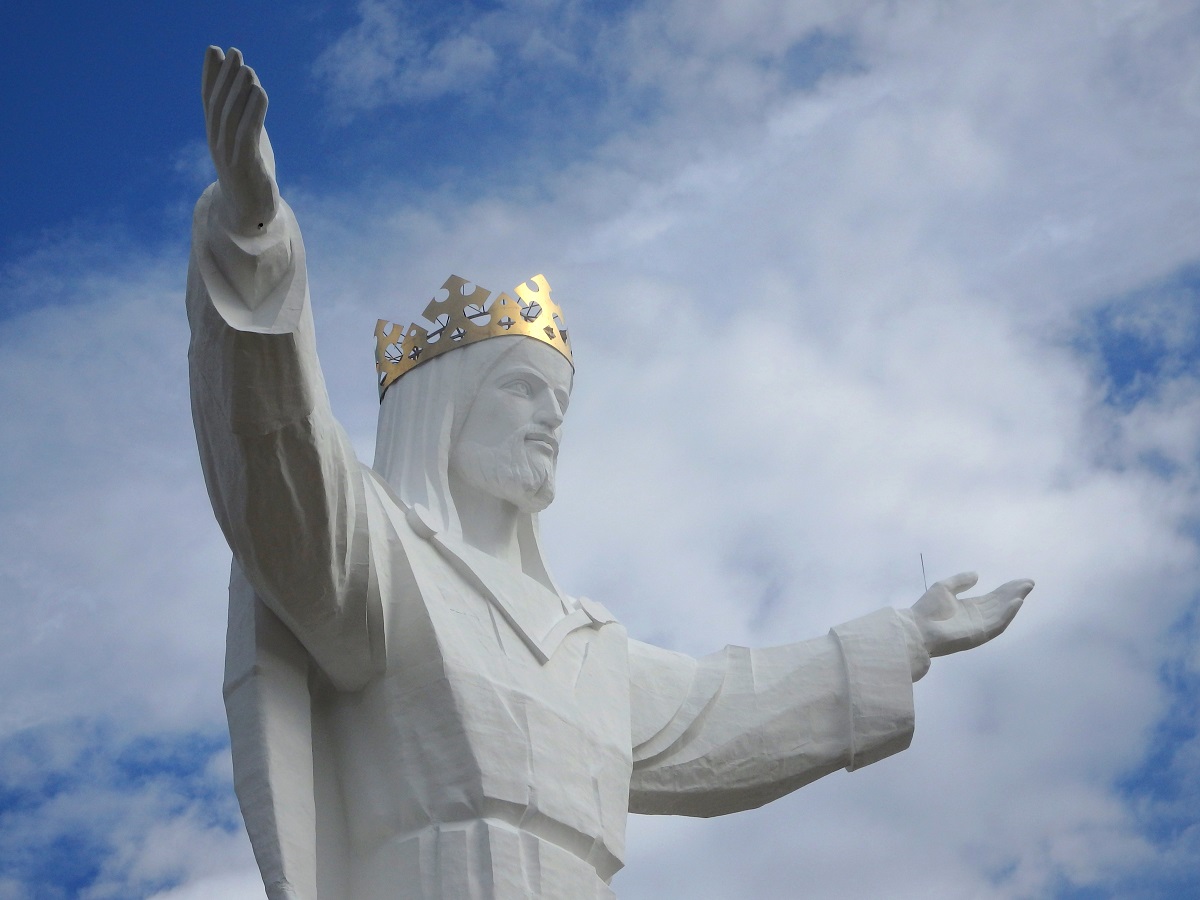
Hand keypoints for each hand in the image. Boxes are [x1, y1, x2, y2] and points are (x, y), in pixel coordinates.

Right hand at [202, 46, 279, 233]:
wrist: (249, 214)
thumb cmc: (249, 174)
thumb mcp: (246, 141)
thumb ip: (245, 117)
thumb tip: (249, 90)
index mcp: (215, 136)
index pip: (208, 100)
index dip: (211, 74)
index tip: (215, 49)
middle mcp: (217, 143)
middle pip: (219, 104)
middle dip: (226, 77)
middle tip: (234, 52)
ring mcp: (229, 155)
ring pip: (231, 117)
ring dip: (239, 91)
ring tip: (248, 69)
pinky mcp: (245, 166)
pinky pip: (247, 134)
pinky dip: (253, 112)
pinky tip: (260, 93)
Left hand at [910, 572, 1032, 656]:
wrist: (916, 628)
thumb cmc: (926, 609)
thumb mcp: (944, 588)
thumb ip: (960, 581)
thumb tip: (977, 574)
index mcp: (968, 608)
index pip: (992, 598)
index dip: (1006, 590)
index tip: (1020, 581)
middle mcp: (976, 617)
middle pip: (1000, 604)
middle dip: (1014, 593)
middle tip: (1029, 583)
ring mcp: (979, 627)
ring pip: (1002, 613)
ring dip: (1014, 601)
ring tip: (1025, 589)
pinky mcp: (979, 635)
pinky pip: (997, 624)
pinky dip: (1007, 614)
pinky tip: (1016, 602)